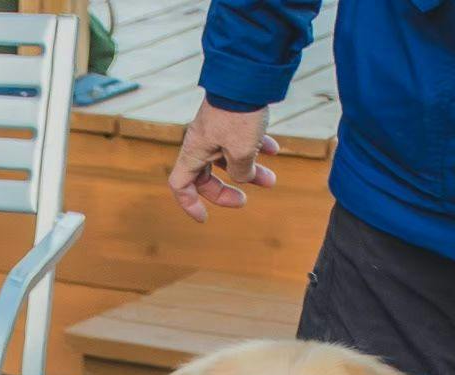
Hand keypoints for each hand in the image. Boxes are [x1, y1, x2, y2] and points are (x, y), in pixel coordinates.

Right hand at [167, 99, 279, 222]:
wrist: (248, 75)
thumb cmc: (239, 114)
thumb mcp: (242, 152)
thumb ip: (241, 172)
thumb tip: (243, 176)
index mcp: (195, 152)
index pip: (180, 185)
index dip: (190, 204)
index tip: (205, 218)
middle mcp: (202, 142)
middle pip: (206, 177)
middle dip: (226, 190)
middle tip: (246, 199)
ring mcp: (216, 130)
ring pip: (228, 159)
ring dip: (249, 171)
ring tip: (271, 180)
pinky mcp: (231, 118)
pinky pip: (240, 140)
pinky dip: (256, 148)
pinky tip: (274, 150)